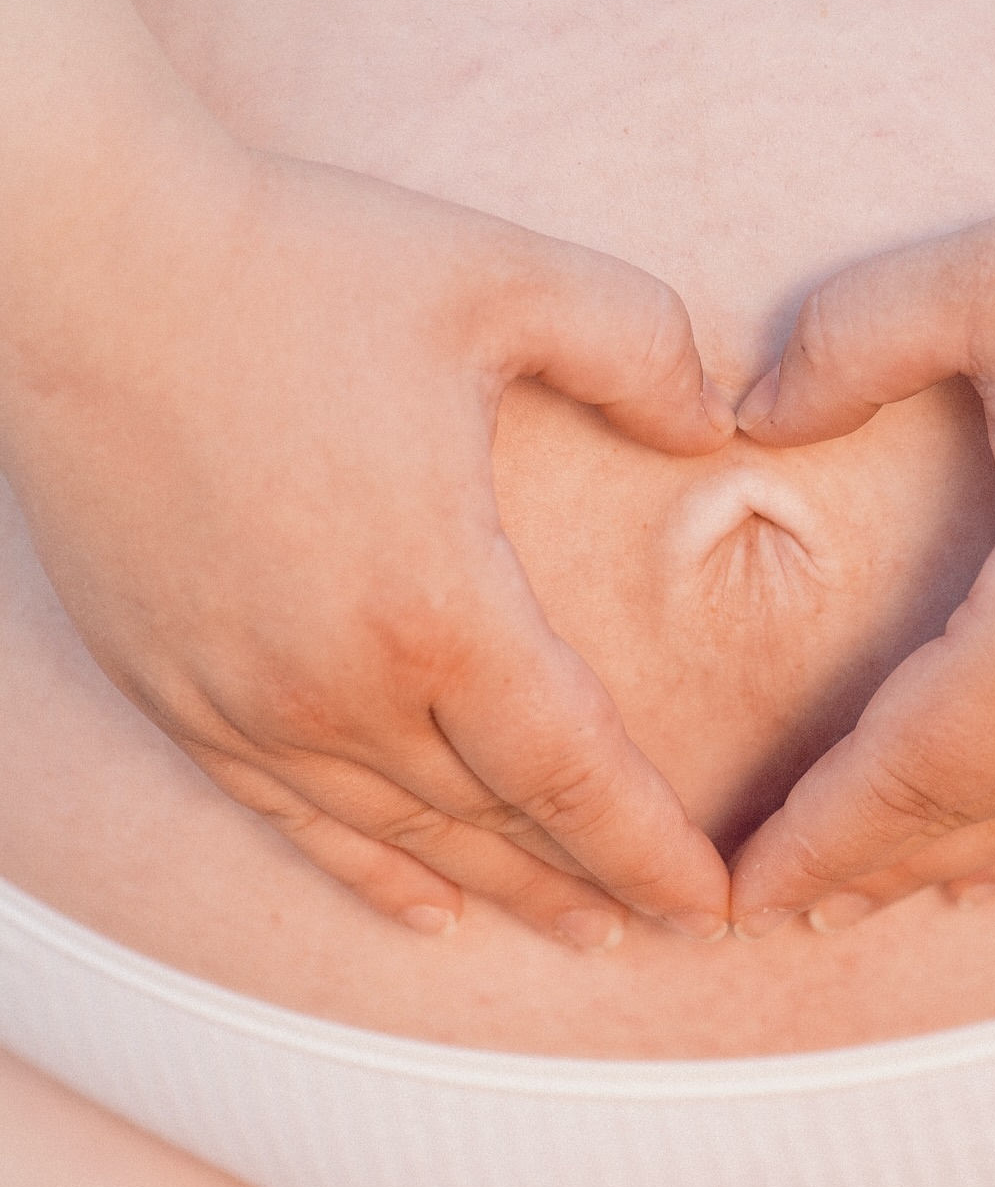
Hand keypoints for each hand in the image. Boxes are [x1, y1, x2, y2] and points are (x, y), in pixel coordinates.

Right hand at [0, 128, 734, 945]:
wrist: (82, 260)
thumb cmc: (297, 263)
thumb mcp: (506, 276)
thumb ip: (642, 347)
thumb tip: (720, 426)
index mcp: (438, 602)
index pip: (574, 772)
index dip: (651, 848)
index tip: (713, 903)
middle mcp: (338, 684)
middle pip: (496, 821)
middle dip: (591, 880)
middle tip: (662, 927)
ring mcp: (243, 699)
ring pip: (399, 837)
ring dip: (495, 887)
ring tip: (572, 925)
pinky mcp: (170, 689)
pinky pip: (287, 817)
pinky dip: (365, 870)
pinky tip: (421, 907)